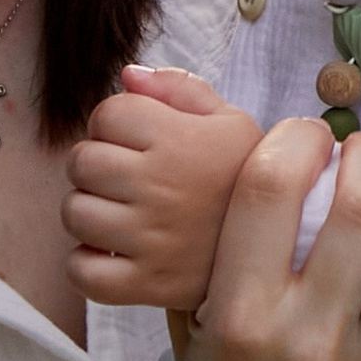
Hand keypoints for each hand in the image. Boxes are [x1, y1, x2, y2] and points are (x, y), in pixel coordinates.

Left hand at [65, 65, 262, 309]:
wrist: (285, 250)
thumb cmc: (248, 179)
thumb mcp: (231, 122)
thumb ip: (180, 88)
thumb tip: (127, 75)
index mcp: (180, 142)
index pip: (106, 114)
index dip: (116, 122)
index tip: (139, 140)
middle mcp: (161, 188)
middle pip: (82, 161)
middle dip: (97, 164)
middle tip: (127, 178)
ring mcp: (151, 240)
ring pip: (75, 213)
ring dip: (89, 211)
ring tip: (121, 214)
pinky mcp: (146, 285)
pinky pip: (82, 271)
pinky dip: (87, 263)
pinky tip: (114, 252)